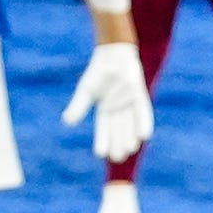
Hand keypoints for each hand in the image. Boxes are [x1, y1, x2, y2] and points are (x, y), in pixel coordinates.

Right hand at [62, 38, 153, 167]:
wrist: (113, 55)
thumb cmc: (98, 73)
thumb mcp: (86, 91)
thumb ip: (78, 107)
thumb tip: (67, 122)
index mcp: (104, 110)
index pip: (103, 128)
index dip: (102, 140)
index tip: (100, 154)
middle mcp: (118, 109)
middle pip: (118, 129)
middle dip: (117, 143)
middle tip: (117, 158)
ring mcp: (129, 103)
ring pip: (129, 123)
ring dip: (129, 136)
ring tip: (130, 150)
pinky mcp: (139, 95)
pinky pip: (143, 111)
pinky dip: (143, 122)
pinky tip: (145, 136)